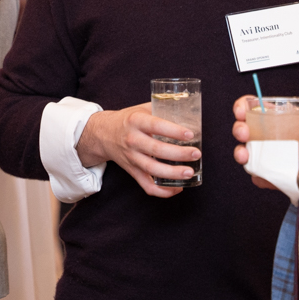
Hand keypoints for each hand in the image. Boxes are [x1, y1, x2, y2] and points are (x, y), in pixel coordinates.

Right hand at [75, 103, 198, 197]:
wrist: (103, 134)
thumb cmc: (127, 120)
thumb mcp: (141, 109)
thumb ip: (161, 108)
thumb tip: (188, 109)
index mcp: (136, 121)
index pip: (156, 126)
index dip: (173, 131)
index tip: (190, 134)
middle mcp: (132, 140)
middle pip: (156, 150)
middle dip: (179, 153)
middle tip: (196, 154)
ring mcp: (131, 158)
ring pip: (152, 169)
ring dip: (173, 173)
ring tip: (189, 172)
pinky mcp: (132, 171)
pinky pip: (147, 185)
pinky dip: (162, 191)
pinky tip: (177, 188)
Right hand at [231, 95, 298, 190]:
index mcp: (274, 117)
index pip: (251, 106)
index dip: (241, 106)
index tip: (241, 112)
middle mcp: (265, 135)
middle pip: (243, 128)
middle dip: (238, 129)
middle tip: (244, 134)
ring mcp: (264, 156)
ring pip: (244, 152)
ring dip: (240, 153)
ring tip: (245, 156)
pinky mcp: (268, 175)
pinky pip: (258, 176)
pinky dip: (259, 177)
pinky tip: (263, 177)